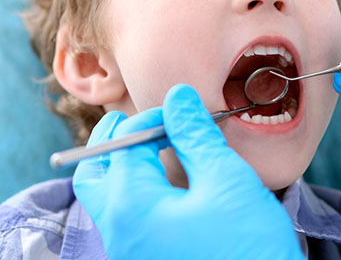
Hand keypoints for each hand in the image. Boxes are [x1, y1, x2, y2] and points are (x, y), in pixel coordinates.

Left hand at [73, 84, 303, 259]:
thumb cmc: (247, 247)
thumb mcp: (224, 178)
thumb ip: (195, 133)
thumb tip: (177, 97)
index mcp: (130, 207)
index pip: (125, 143)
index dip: (152, 117)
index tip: (181, 109)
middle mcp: (119, 233)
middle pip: (93, 174)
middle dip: (109, 141)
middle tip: (129, 120)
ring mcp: (131, 253)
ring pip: (107, 197)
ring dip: (120, 164)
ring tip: (146, 144)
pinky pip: (126, 217)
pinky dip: (135, 188)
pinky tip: (162, 179)